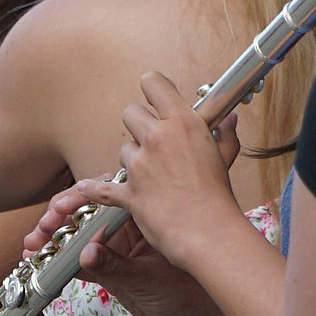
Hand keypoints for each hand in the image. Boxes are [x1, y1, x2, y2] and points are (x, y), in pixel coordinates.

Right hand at [22, 180, 243, 315]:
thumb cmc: (193, 293)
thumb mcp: (152, 280)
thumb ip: (116, 269)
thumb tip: (85, 255)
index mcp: (146, 213)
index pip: (108, 195)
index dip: (79, 199)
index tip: (59, 208)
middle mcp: (131, 226)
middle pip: (88, 213)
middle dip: (60, 219)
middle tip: (41, 230)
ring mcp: (120, 248)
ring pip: (81, 236)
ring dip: (55, 240)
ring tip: (32, 246)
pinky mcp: (112, 270)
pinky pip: (81, 262)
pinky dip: (61, 262)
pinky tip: (41, 262)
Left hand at [100, 71, 247, 265]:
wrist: (210, 232)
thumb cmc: (219, 195)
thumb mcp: (225, 156)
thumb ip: (225, 133)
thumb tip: (229, 119)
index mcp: (182, 122)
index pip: (153, 83)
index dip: (152, 89)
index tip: (155, 100)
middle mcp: (158, 137)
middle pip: (130, 112)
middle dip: (139, 125)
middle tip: (152, 140)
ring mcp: (140, 165)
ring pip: (123, 149)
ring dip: (134, 159)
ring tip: (153, 175)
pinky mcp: (129, 191)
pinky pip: (102, 187)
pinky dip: (94, 189)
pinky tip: (86, 187)